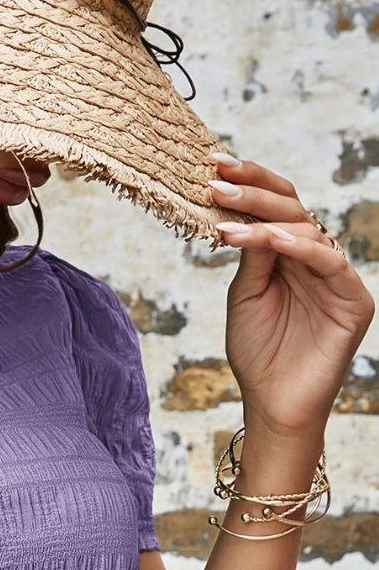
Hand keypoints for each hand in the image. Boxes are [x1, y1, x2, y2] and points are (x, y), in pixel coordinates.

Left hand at [211, 153, 373, 438]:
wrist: (273, 404)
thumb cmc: (257, 352)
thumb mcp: (245, 295)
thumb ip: (250, 254)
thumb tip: (243, 209)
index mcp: (291, 256)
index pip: (276, 207)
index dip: (250, 184)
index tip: (215, 165)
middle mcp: (317, 260)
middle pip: (292, 209)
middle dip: (253, 191)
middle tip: (217, 178)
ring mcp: (337, 277)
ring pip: (308, 229)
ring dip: (264, 218)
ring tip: (225, 216)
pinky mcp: (353, 299)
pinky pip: (326, 261)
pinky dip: (293, 246)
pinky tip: (261, 238)